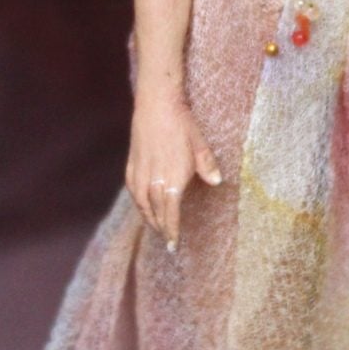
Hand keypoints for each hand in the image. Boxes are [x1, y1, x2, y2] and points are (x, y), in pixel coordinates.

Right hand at [126, 87, 222, 249]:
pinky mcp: (131, 164)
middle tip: (167, 242)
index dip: (172, 231)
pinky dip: (138, 202)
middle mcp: (154, 180)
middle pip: (156, 212)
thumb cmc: (181, 123)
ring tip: (156, 227)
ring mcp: (140, 172)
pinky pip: (133, 191)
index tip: (173, 245)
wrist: (156, 104)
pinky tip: (142, 205)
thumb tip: (217, 182)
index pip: (170, 214)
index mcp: (172, 179)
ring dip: (149, 218)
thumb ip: (207, 165)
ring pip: (142, 204)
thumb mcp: (200, 144)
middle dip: (161, 228)